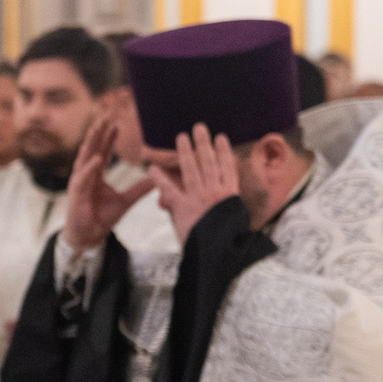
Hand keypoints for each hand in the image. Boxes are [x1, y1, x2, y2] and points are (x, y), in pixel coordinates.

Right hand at [60, 113, 156, 255]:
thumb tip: (155, 180)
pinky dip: (90, 167)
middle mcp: (86, 174)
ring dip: (92, 141)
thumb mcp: (126, 201)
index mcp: (96, 175)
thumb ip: (138, 189)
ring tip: (98, 127)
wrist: (90, 235)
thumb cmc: (101, 217)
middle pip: (92, 148)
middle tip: (106, 115)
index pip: (103, 151)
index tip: (116, 125)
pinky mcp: (76, 192)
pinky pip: (84, 176)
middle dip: (99, 132)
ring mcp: (80, 181)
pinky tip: (98, 157)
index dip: (109, 138)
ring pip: (85, 156)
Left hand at [147, 122, 244, 243]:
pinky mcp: (183, 207)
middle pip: (210, 162)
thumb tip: (224, 197)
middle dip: (204, 143)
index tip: (221, 137)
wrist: (219, 254)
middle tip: (199, 127)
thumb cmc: (227, 242)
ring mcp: (199, 198)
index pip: (228, 168)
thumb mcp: (232, 220)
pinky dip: (159, 178)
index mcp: (230, 196)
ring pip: (192, 169)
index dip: (224, 151)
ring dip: (186, 150)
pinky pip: (168, 188)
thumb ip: (224, 205)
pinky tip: (151, 167)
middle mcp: (216, 193)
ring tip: (182, 136)